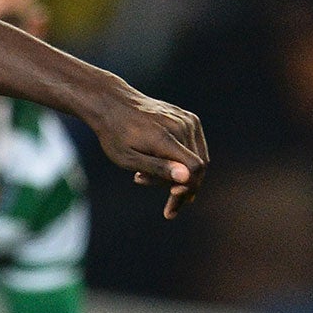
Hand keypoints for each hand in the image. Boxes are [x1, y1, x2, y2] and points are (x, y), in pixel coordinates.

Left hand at [86, 83, 207, 217]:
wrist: (113, 104)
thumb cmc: (115, 135)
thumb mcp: (128, 159)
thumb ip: (158, 168)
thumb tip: (186, 179)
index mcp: (166, 137)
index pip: (195, 168)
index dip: (188, 189)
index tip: (171, 205)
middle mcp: (182, 126)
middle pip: (198, 167)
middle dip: (184, 190)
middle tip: (167, 208)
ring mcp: (188, 120)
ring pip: (198, 159)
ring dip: (181, 177)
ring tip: (146, 179)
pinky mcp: (189, 119)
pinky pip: (195, 148)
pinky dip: (182, 163)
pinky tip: (157, 165)